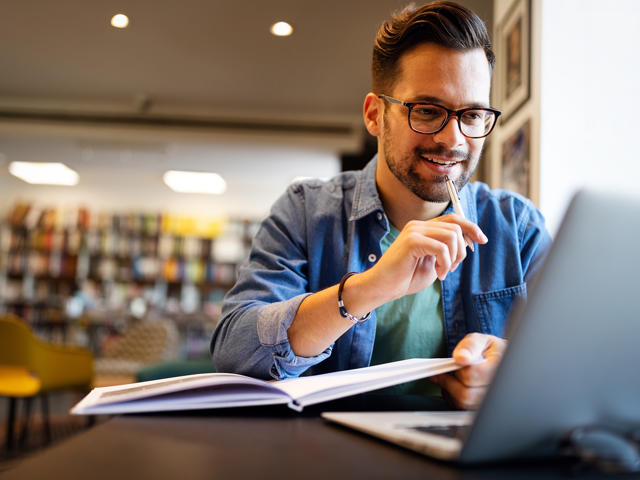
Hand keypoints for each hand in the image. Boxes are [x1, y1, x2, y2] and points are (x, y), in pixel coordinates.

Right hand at [362, 214, 487, 301]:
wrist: (383, 287)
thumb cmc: (405, 277)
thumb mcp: (433, 262)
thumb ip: (447, 250)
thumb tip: (468, 241)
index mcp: (423, 228)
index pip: (454, 219)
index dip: (471, 227)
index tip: (482, 241)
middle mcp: (419, 225)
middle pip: (456, 227)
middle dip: (461, 251)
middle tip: (451, 268)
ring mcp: (414, 231)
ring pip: (451, 236)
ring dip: (453, 258)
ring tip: (443, 272)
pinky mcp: (411, 241)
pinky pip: (441, 248)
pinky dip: (444, 263)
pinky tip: (438, 274)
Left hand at [430, 333, 506, 409]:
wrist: (499, 360)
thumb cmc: (488, 350)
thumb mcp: (480, 340)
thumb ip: (470, 346)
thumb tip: (460, 357)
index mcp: (499, 369)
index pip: (472, 376)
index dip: (457, 369)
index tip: (449, 364)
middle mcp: (498, 389)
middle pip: (466, 394)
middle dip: (450, 382)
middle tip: (443, 371)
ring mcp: (492, 401)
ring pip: (463, 403)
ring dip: (450, 390)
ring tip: (450, 377)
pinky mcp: (482, 408)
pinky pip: (462, 408)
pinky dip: (453, 397)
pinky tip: (454, 385)